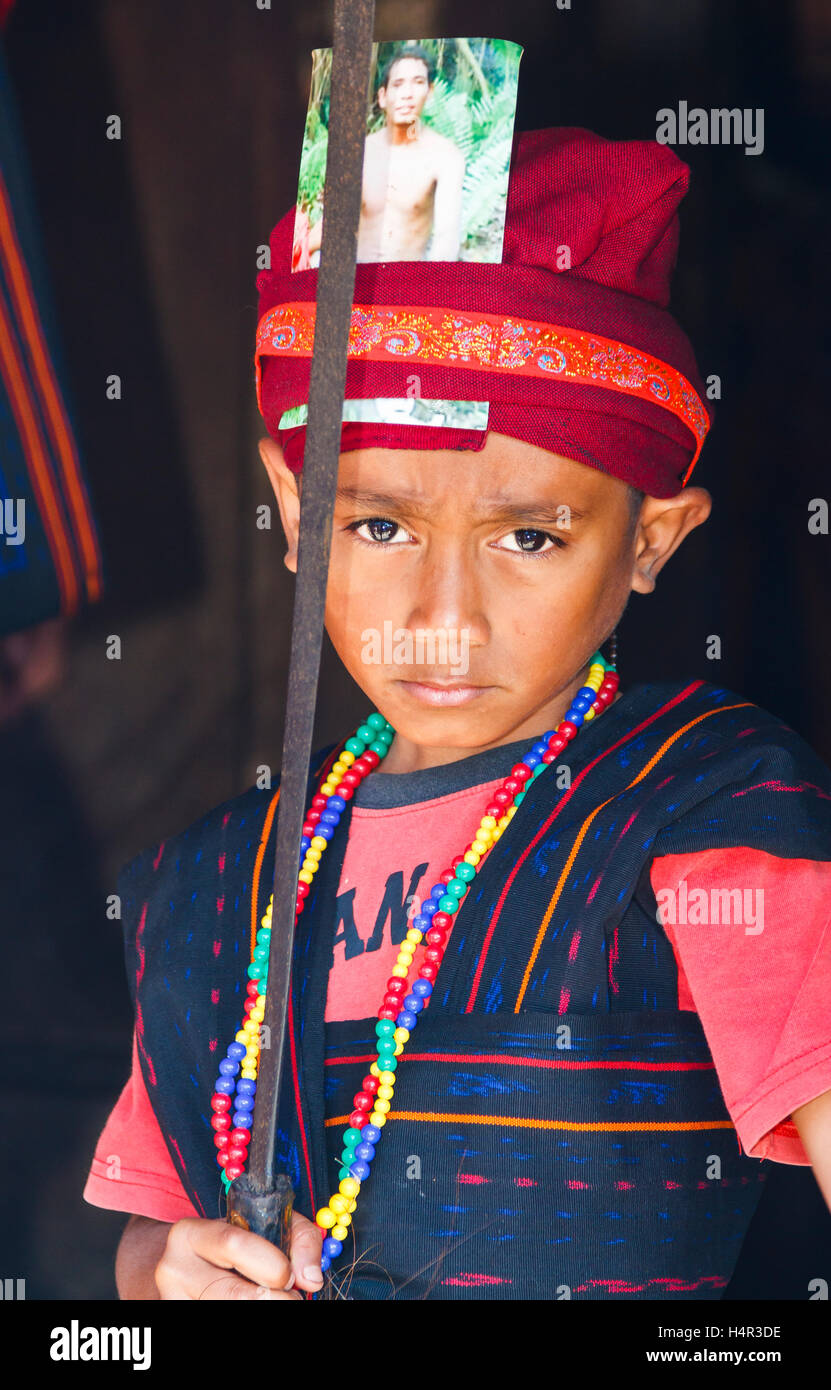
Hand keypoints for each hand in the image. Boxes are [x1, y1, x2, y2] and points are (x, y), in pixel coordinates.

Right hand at [154, 1211, 323, 1299]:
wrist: (187, 1267)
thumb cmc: (235, 1245)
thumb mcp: (266, 1226)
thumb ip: (298, 1241)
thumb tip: (311, 1278)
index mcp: (191, 1233)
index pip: (233, 1245)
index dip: (271, 1265)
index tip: (289, 1275)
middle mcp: (174, 1269)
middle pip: (231, 1294)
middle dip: (272, 1299)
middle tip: (290, 1298)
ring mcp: (173, 1300)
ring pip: (226, 1312)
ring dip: (263, 1308)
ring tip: (276, 1300)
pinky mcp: (179, 1314)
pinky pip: (221, 1321)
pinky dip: (246, 1316)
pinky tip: (257, 1304)